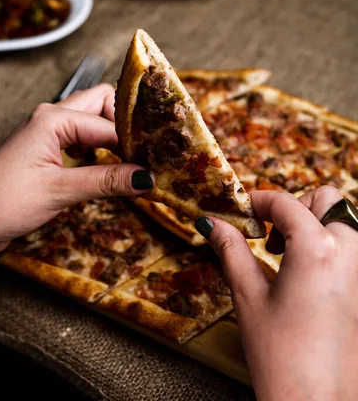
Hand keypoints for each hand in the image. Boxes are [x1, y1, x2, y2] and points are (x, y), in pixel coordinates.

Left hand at [0, 84, 152, 271]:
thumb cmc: (3, 203)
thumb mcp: (59, 191)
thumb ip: (106, 180)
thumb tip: (147, 177)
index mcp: (53, 118)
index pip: (107, 123)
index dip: (134, 141)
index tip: (157, 161)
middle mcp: (52, 117)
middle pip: (102, 103)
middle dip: (126, 124)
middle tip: (147, 151)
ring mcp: (48, 131)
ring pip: (93, 118)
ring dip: (114, 135)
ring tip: (135, 158)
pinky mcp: (48, 148)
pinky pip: (82, 136)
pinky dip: (101, 146)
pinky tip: (111, 165)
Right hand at [199, 186, 357, 400]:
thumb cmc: (281, 355)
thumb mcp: (248, 295)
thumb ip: (231, 249)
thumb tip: (212, 223)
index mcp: (317, 249)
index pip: (285, 203)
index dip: (258, 200)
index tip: (241, 210)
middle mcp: (350, 252)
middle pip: (326, 200)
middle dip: (295, 207)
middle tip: (267, 234)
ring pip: (343, 221)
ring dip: (315, 224)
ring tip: (284, 255)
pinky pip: (351, 248)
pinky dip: (329, 245)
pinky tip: (304, 273)